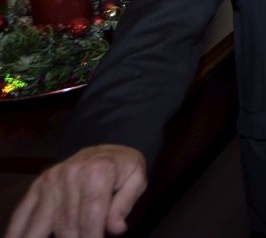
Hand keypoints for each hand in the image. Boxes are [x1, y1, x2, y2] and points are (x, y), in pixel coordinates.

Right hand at [5, 145, 145, 237]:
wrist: (108, 148)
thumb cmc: (124, 168)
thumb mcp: (137, 180)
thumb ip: (125, 205)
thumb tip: (116, 229)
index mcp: (98, 173)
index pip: (90, 218)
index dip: (91, 237)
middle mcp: (70, 175)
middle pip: (66, 224)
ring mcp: (50, 180)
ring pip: (43, 223)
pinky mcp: (37, 185)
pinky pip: (22, 213)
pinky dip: (18, 231)